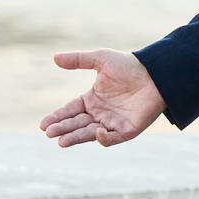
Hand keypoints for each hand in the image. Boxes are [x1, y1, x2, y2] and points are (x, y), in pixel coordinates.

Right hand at [40, 50, 166, 146]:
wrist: (155, 74)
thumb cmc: (129, 66)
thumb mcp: (101, 59)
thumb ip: (78, 60)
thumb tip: (54, 58)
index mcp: (92, 99)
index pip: (70, 111)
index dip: (57, 117)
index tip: (43, 124)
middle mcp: (100, 114)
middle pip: (77, 124)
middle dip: (63, 128)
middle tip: (49, 133)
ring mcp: (113, 123)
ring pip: (90, 133)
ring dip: (76, 137)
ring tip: (61, 141)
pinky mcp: (127, 130)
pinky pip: (113, 138)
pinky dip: (104, 138)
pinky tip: (97, 132)